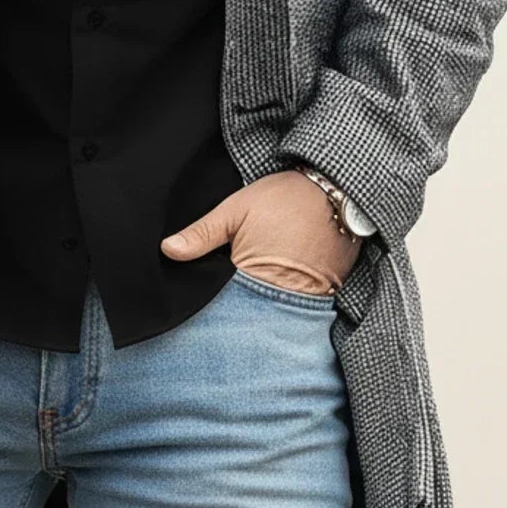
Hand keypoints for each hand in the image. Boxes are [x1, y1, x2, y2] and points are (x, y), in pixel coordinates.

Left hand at [160, 170, 361, 296]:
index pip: (222, 308)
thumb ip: (202, 233)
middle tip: (220, 309)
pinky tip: (276, 289)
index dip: (211, 306)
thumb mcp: (237, 208)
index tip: (197, 308)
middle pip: (248, 318)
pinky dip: (286, 300)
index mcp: (254, 279)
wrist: (338, 189)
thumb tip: (167, 251)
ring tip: (250, 297)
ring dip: (261, 308)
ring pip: (273, 314)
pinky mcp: (326, 294)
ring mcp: (307, 299)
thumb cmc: (285, 197)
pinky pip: (298, 306)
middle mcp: (282, 297)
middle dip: (234, 313)